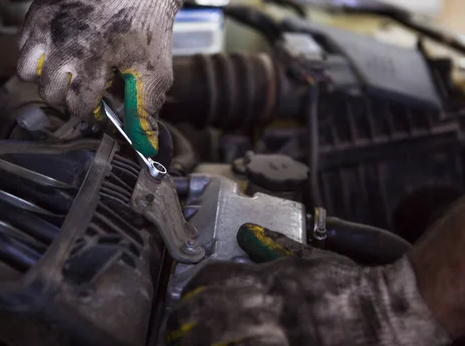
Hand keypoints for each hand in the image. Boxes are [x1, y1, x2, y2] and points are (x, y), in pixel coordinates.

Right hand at [17, 0, 188, 156]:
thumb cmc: (148, 29)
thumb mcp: (153, 73)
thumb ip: (145, 112)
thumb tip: (146, 149)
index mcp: (94, 56)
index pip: (77, 105)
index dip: (91, 113)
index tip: (100, 107)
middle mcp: (65, 39)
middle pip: (48, 92)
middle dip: (67, 97)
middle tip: (85, 88)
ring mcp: (48, 22)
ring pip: (26, 70)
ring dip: (46, 78)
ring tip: (68, 71)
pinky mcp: (39, 9)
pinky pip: (23, 45)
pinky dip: (37, 54)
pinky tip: (62, 51)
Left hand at [166, 224, 449, 345]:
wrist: (392, 313)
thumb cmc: (351, 289)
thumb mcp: (314, 261)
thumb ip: (278, 248)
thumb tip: (249, 233)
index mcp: (274, 279)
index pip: (218, 277)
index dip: (195, 289)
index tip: (183, 301)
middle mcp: (273, 306)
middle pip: (214, 312)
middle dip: (188, 323)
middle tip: (174, 331)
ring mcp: (283, 335)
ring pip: (229, 338)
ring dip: (205, 342)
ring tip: (187, 344)